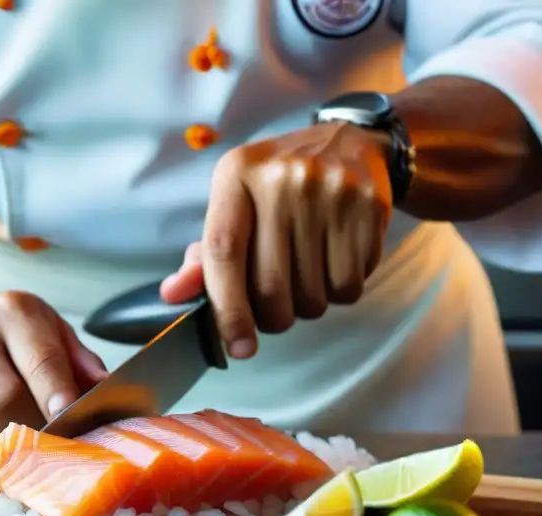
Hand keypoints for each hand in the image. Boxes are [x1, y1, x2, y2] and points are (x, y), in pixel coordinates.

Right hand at [0, 290, 107, 452]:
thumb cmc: (4, 338)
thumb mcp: (47, 333)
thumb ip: (79, 363)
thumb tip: (106, 393)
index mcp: (13, 311)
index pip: (40, 358)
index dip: (56, 394)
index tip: (70, 422)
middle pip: (5, 402)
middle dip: (33, 433)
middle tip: (48, 448)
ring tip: (8, 433)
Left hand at [160, 121, 392, 357]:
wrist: (348, 144)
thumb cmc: (278, 186)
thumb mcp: (235, 204)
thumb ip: (205, 254)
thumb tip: (173, 295)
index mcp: (237, 175)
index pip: (223, 254)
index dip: (227, 308)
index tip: (237, 345)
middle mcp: (281, 180)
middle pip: (270, 287)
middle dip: (271, 318)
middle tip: (275, 311)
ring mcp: (328, 192)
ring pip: (312, 296)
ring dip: (307, 305)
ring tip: (307, 275)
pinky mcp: (368, 208)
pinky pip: (348, 285)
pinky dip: (339, 292)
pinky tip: (334, 263)